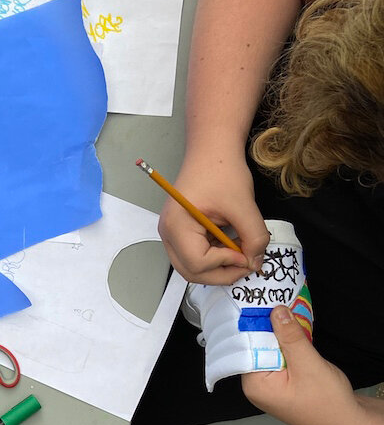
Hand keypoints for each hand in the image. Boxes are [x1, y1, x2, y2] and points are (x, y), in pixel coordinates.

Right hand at [158, 158, 269, 284]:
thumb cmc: (222, 172)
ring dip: (219, 267)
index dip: (225, 264)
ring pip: (192, 269)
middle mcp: (168, 234)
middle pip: (191, 272)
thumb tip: (256, 263)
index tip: (247, 253)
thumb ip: (254, 237)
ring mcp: (172, 235)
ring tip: (240, 252)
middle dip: (221, 273)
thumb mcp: (244, 205)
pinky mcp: (180, 234)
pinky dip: (215, 259)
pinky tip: (230, 244)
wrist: (211, 151)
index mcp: (177, 226)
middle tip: (247, 262)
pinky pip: (195, 257)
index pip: (197, 263)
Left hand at [241, 305, 356, 424]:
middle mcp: (257, 386)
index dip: (254, 325)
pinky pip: (280, 357)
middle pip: (256, 347)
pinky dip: (288, 345)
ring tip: (287, 313)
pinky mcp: (284, 382)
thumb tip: (276, 312)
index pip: (245, 348)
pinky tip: (296, 332)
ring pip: (270, 350)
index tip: (260, 303)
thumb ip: (290, 337)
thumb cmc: (328, 403)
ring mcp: (270, 385)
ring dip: (280, 335)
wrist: (349, 423)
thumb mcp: (308, 364)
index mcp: (254, 385)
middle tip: (277, 303)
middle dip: (268, 327)